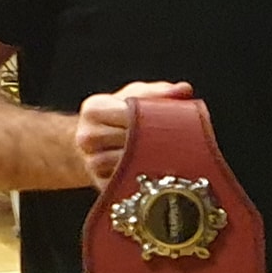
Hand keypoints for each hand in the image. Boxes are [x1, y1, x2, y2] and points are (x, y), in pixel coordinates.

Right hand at [75, 79, 195, 188]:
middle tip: (178, 141)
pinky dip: (145, 177)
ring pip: (130, 162)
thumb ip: (158, 92)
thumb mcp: (134, 97)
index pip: (128, 114)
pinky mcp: (101, 183)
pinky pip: (129, 182)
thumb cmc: (118, 115)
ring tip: (167, 155)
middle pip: (130, 140)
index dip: (152, 119)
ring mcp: (91, 162)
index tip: (172, 122)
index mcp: (93, 109)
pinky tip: (156, 171)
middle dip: (155, 140)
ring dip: (151, 160)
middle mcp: (86, 136)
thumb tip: (185, 89)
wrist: (95, 144)